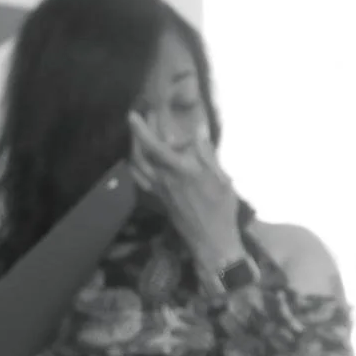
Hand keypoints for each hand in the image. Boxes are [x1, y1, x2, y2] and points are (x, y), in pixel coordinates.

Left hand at [126, 111, 243, 271]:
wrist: (211, 240)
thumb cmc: (222, 210)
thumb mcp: (222, 180)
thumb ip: (207, 155)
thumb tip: (198, 131)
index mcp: (182, 171)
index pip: (156, 146)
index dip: (142, 129)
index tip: (132, 114)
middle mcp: (165, 178)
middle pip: (143, 152)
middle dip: (138, 133)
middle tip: (139, 118)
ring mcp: (160, 189)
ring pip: (138, 165)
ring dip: (134, 148)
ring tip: (137, 136)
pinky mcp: (159, 198)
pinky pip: (141, 179)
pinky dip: (135, 166)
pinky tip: (138, 160)